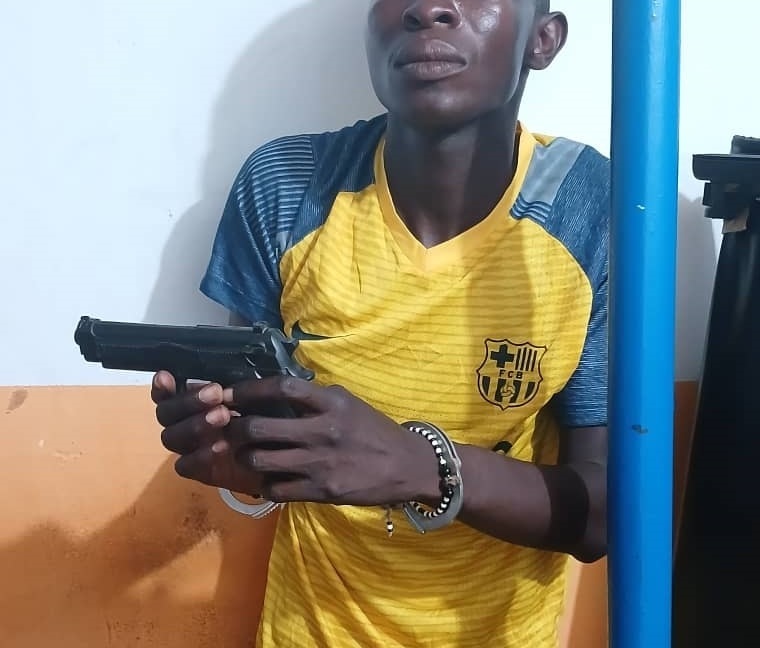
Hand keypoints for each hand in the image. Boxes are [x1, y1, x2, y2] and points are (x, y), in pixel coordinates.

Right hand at [151, 371, 263, 495]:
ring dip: (195, 425)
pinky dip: (199, 456)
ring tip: (224, 416)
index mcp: (193, 402)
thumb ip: (237, 387)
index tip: (166, 376)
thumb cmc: (266, 416)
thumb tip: (224, 380)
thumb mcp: (256, 396)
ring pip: (171, 437)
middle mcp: (184, 423)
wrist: (280, 453)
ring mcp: (190, 449)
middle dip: (188, 401)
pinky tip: (221, 446)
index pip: (166, 394)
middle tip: (216, 393)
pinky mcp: (199, 472)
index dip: (162, 386)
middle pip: (165, 413)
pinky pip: (185, 466)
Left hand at [221, 376, 439, 506]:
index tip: (230, 393)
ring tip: (246, 454)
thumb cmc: (374, 431)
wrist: (406, 467)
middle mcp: (322, 431)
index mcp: (331, 403)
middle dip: (235, 427)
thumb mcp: (348, 404)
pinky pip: (275, 489)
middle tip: (229, 427)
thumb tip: (276, 392)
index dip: (249, 389)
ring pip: (260, 460)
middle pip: (259, 427)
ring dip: (245, 457)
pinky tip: (269, 479)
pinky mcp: (320, 491)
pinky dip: (265, 484)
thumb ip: (315, 398)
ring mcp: (319, 463)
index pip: (282, 388)